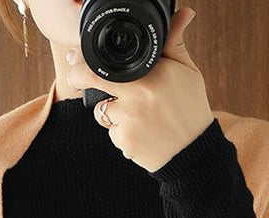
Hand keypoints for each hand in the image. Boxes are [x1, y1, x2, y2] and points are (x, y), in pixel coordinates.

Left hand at [64, 6, 214, 172]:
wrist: (193, 151)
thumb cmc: (190, 108)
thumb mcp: (186, 72)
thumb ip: (174, 43)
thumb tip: (183, 13)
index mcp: (152, 75)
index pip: (108, 62)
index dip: (86, 60)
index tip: (75, 57)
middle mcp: (138, 97)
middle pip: (92, 81)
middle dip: (78, 77)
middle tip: (75, 74)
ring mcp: (129, 121)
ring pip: (101, 110)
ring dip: (110, 111)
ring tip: (136, 114)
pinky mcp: (125, 143)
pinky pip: (111, 132)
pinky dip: (120, 132)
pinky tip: (140, 132)